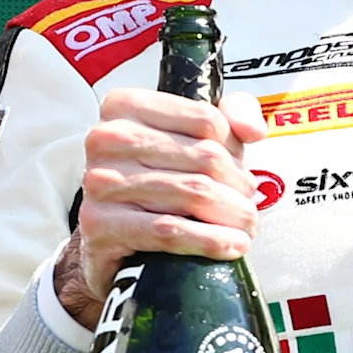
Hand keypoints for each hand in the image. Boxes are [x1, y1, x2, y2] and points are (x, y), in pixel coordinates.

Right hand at [58, 86, 267, 323]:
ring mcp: (99, 181)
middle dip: (239, 187)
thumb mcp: (193, 135)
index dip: (235, 151)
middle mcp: (107, 138)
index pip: (206, 121)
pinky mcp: (99, 223)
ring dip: (232, 215)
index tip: (240, 172)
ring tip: (245, 227)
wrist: (112, 235)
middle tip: (248, 207)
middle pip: (205, 157)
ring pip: (193, 193)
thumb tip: (253, 132)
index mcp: (126, 106)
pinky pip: (169, 230)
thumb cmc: (156, 178)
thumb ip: (232, 113)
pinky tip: (230, 246)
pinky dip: (208, 240)